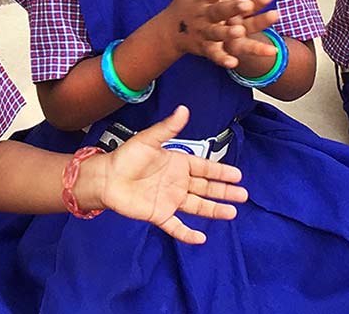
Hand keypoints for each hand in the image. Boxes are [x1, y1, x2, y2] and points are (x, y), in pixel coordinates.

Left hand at [80, 106, 248, 243]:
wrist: (105, 178)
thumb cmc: (125, 157)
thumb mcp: (148, 140)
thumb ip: (168, 127)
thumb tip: (184, 110)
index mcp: (177, 164)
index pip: (204, 168)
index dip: (221, 171)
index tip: (237, 175)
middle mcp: (177, 183)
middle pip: (206, 188)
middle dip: (224, 191)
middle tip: (243, 194)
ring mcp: (169, 200)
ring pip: (197, 206)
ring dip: (214, 210)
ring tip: (232, 212)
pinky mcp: (158, 214)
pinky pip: (176, 226)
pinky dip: (187, 234)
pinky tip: (201, 238)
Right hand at [161, 0, 277, 68]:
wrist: (168, 31)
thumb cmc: (185, 5)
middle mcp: (202, 15)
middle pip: (218, 11)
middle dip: (232, 8)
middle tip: (247, 4)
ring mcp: (202, 32)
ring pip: (216, 33)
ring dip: (227, 34)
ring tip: (240, 32)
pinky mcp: (203, 48)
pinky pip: (213, 54)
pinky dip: (222, 59)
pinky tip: (234, 63)